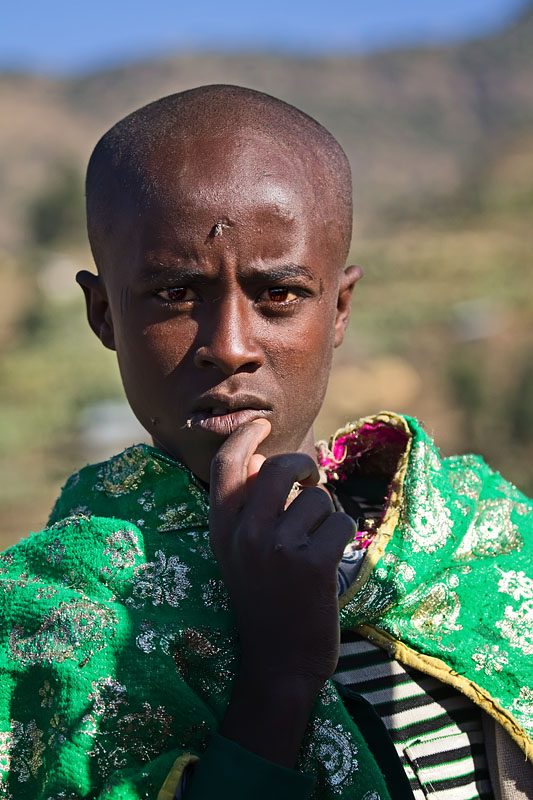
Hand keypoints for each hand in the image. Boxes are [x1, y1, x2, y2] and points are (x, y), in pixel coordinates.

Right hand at [209, 420, 354, 765]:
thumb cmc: (263, 598)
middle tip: (311, 477)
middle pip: (279, 468)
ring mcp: (277, 550)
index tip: (262, 422)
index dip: (246, 435)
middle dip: (303, 466)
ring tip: (315, 543)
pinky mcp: (312, 566)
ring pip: (317, 498)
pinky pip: (341, 524)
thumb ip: (244, 505)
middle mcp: (244, 534)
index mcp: (221, 528)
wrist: (279, 662)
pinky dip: (343, 538)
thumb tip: (254, 458)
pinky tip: (331, 560)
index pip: (227, 464)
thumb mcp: (238, 552)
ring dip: (325, 516)